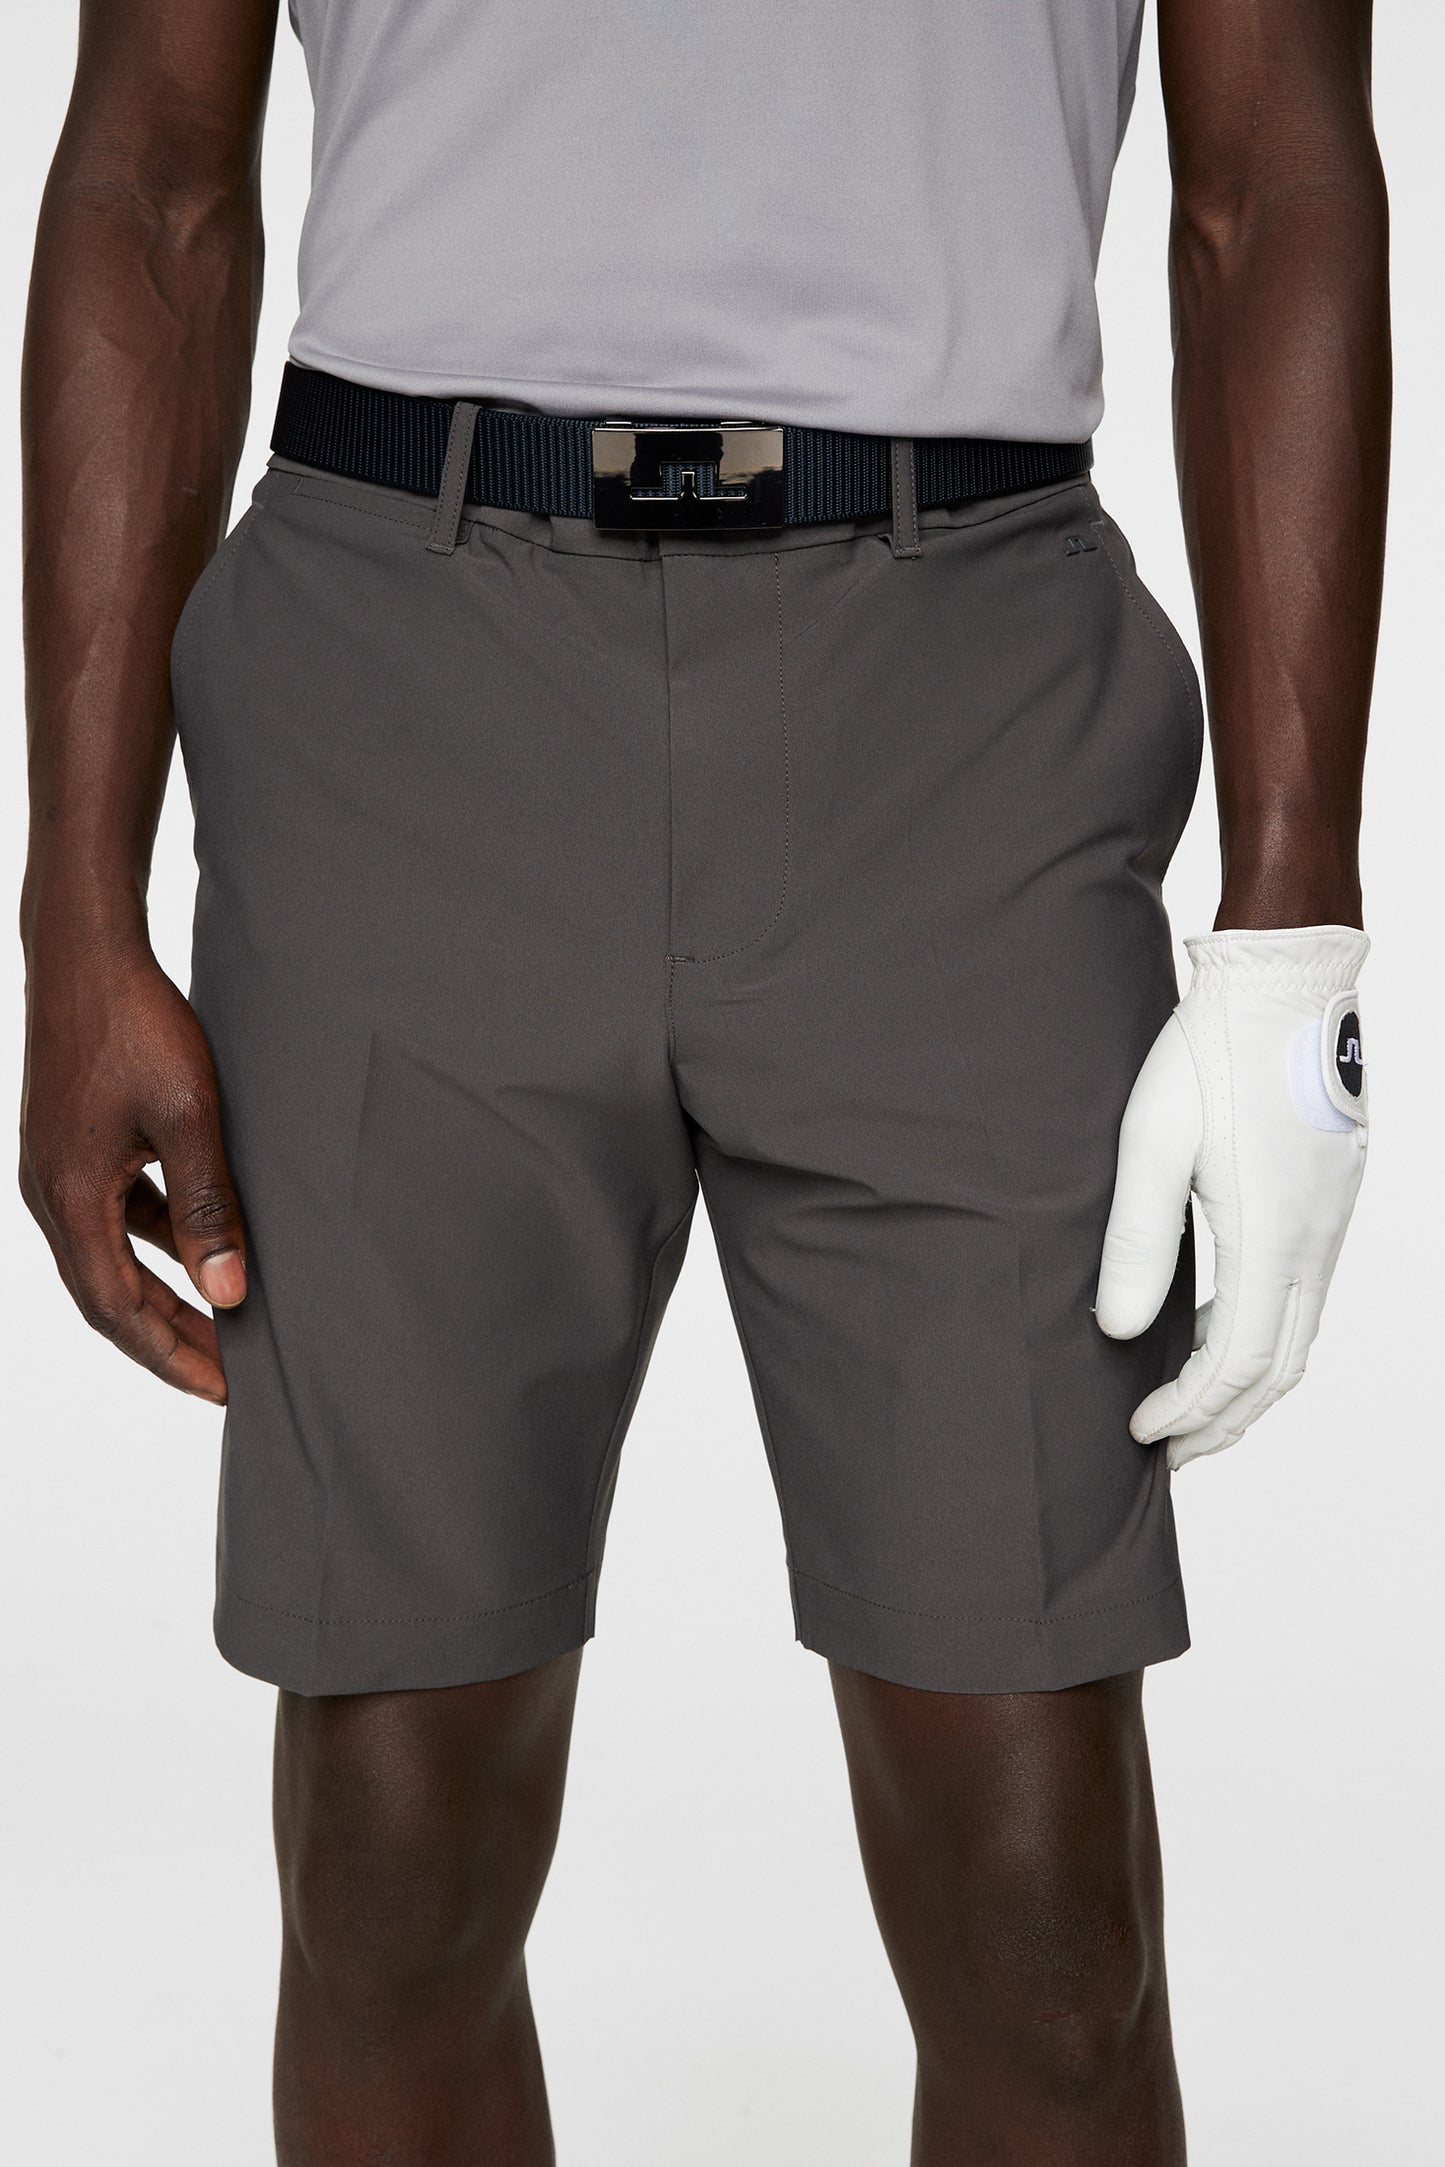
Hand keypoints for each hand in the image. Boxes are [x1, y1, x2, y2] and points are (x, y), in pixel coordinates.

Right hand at [20, 940, 246, 1402]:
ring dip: (164, 1293)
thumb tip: (229, 1292)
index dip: (173, 1356)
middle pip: (110, 1296)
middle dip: (170, 1340)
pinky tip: (197, 1246)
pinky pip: (114, 1216)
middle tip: (230, 1374)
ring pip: (112, 1258)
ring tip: (223, 1319)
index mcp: (72, 1199)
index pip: (119, 1310)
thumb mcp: (189, 1117)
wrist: (87, 953)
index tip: (225, 1389)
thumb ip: (208, 1207)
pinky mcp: (74, 1147)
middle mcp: (52, 1195)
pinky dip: (154, 1242)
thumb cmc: (137, 1025)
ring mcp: (59, 1170)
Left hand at [1094, 926, 1368, 1470]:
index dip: (1189, 1410)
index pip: (1235, 1362)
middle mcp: (1314, 1241)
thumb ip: (1137, 1241)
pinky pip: (1303, 1297)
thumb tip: (1117, 1329)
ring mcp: (1330, 1223)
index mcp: (1271, 1236)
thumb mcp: (1152, 1142)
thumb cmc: (1210, 1051)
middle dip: (1223, 1420)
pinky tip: (1216, 1333)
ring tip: (1190, 1408)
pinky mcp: (1330, 1201)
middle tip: (1168, 1449)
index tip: (1140, 1432)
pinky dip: (1263, 1335)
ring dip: (1245, 1383)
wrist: (1283, 983)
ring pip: (1297, 1337)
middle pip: (1277, 1369)